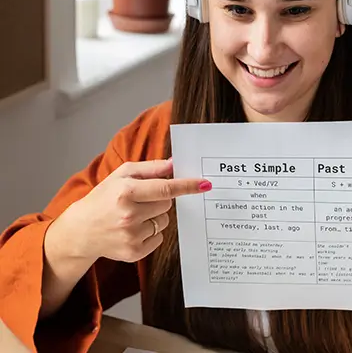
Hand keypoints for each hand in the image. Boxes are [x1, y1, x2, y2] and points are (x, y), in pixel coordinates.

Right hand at [60, 159, 210, 263]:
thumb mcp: (122, 174)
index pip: (165, 188)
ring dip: (155, 216)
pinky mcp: (133, 253)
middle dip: (160, 199)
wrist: (80, 231)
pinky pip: (159, 238)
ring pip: (164, 221)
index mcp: (126, 192)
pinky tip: (133, 229)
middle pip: (167, 204)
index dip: (187, 186)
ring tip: (134, 215)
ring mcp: (131, 237)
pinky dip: (151, 232)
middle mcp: (129, 215)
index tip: (205, 184)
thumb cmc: (103, 197)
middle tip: (142, 199)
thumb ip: (151, 168)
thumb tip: (175, 164)